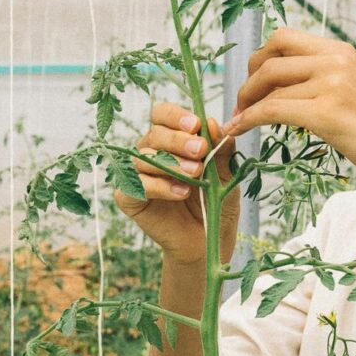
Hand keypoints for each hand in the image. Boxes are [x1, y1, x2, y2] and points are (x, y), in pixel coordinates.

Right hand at [119, 101, 239, 264]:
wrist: (209, 240)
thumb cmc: (216, 203)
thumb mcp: (226, 175)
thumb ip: (220, 151)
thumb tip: (213, 123)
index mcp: (171, 140)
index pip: (163, 115)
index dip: (176, 116)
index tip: (196, 125)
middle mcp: (151, 153)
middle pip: (154, 134)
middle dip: (178, 140)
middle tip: (200, 150)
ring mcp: (137, 175)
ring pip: (144, 158)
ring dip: (172, 164)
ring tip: (196, 174)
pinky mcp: (129, 198)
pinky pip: (136, 185)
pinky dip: (159, 186)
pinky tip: (181, 193)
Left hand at [221, 28, 355, 192]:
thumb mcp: (352, 91)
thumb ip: (322, 80)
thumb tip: (281, 84)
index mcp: (341, 51)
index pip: (283, 38)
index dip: (259, 59)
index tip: (251, 84)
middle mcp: (336, 60)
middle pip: (270, 57)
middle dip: (247, 80)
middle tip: (240, 104)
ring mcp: (333, 84)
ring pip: (269, 87)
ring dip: (245, 105)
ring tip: (239, 122)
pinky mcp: (327, 113)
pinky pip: (272, 110)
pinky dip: (249, 120)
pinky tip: (240, 131)